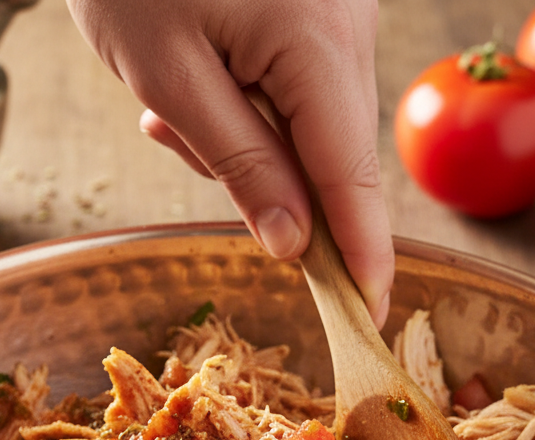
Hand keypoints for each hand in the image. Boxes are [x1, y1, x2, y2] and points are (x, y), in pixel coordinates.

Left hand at [66, 0, 393, 327]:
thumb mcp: (168, 75)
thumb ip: (239, 165)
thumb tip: (292, 243)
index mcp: (316, 44)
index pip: (352, 180)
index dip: (361, 255)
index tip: (369, 315)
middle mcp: (348, 27)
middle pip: (331, 157)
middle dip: (263, 180)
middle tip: (174, 140)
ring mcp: (340, 12)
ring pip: (308, 126)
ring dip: (240, 139)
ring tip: (165, 99)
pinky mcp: (320, 7)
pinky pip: (296, 86)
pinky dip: (245, 102)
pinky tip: (196, 70)